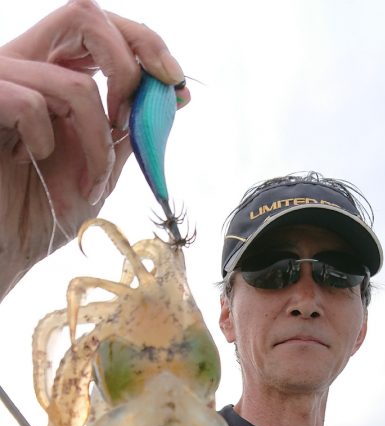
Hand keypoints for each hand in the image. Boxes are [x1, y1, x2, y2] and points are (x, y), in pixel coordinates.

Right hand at [0, 0, 189, 299]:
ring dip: (97, 141)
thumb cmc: (42, 215)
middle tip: (134, 119)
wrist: (2, 252)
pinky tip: (38, 163)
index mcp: (54, 71)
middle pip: (84, 15)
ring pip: (73, 82)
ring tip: (91, 183)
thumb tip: (172, 92)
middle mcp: (26, 65)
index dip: (144, 43)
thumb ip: (130, 128)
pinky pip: (30, 103)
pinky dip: (48, 142)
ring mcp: (0, 80)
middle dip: (128, 65)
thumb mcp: (100, 170)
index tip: (176, 84)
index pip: (101, 26)